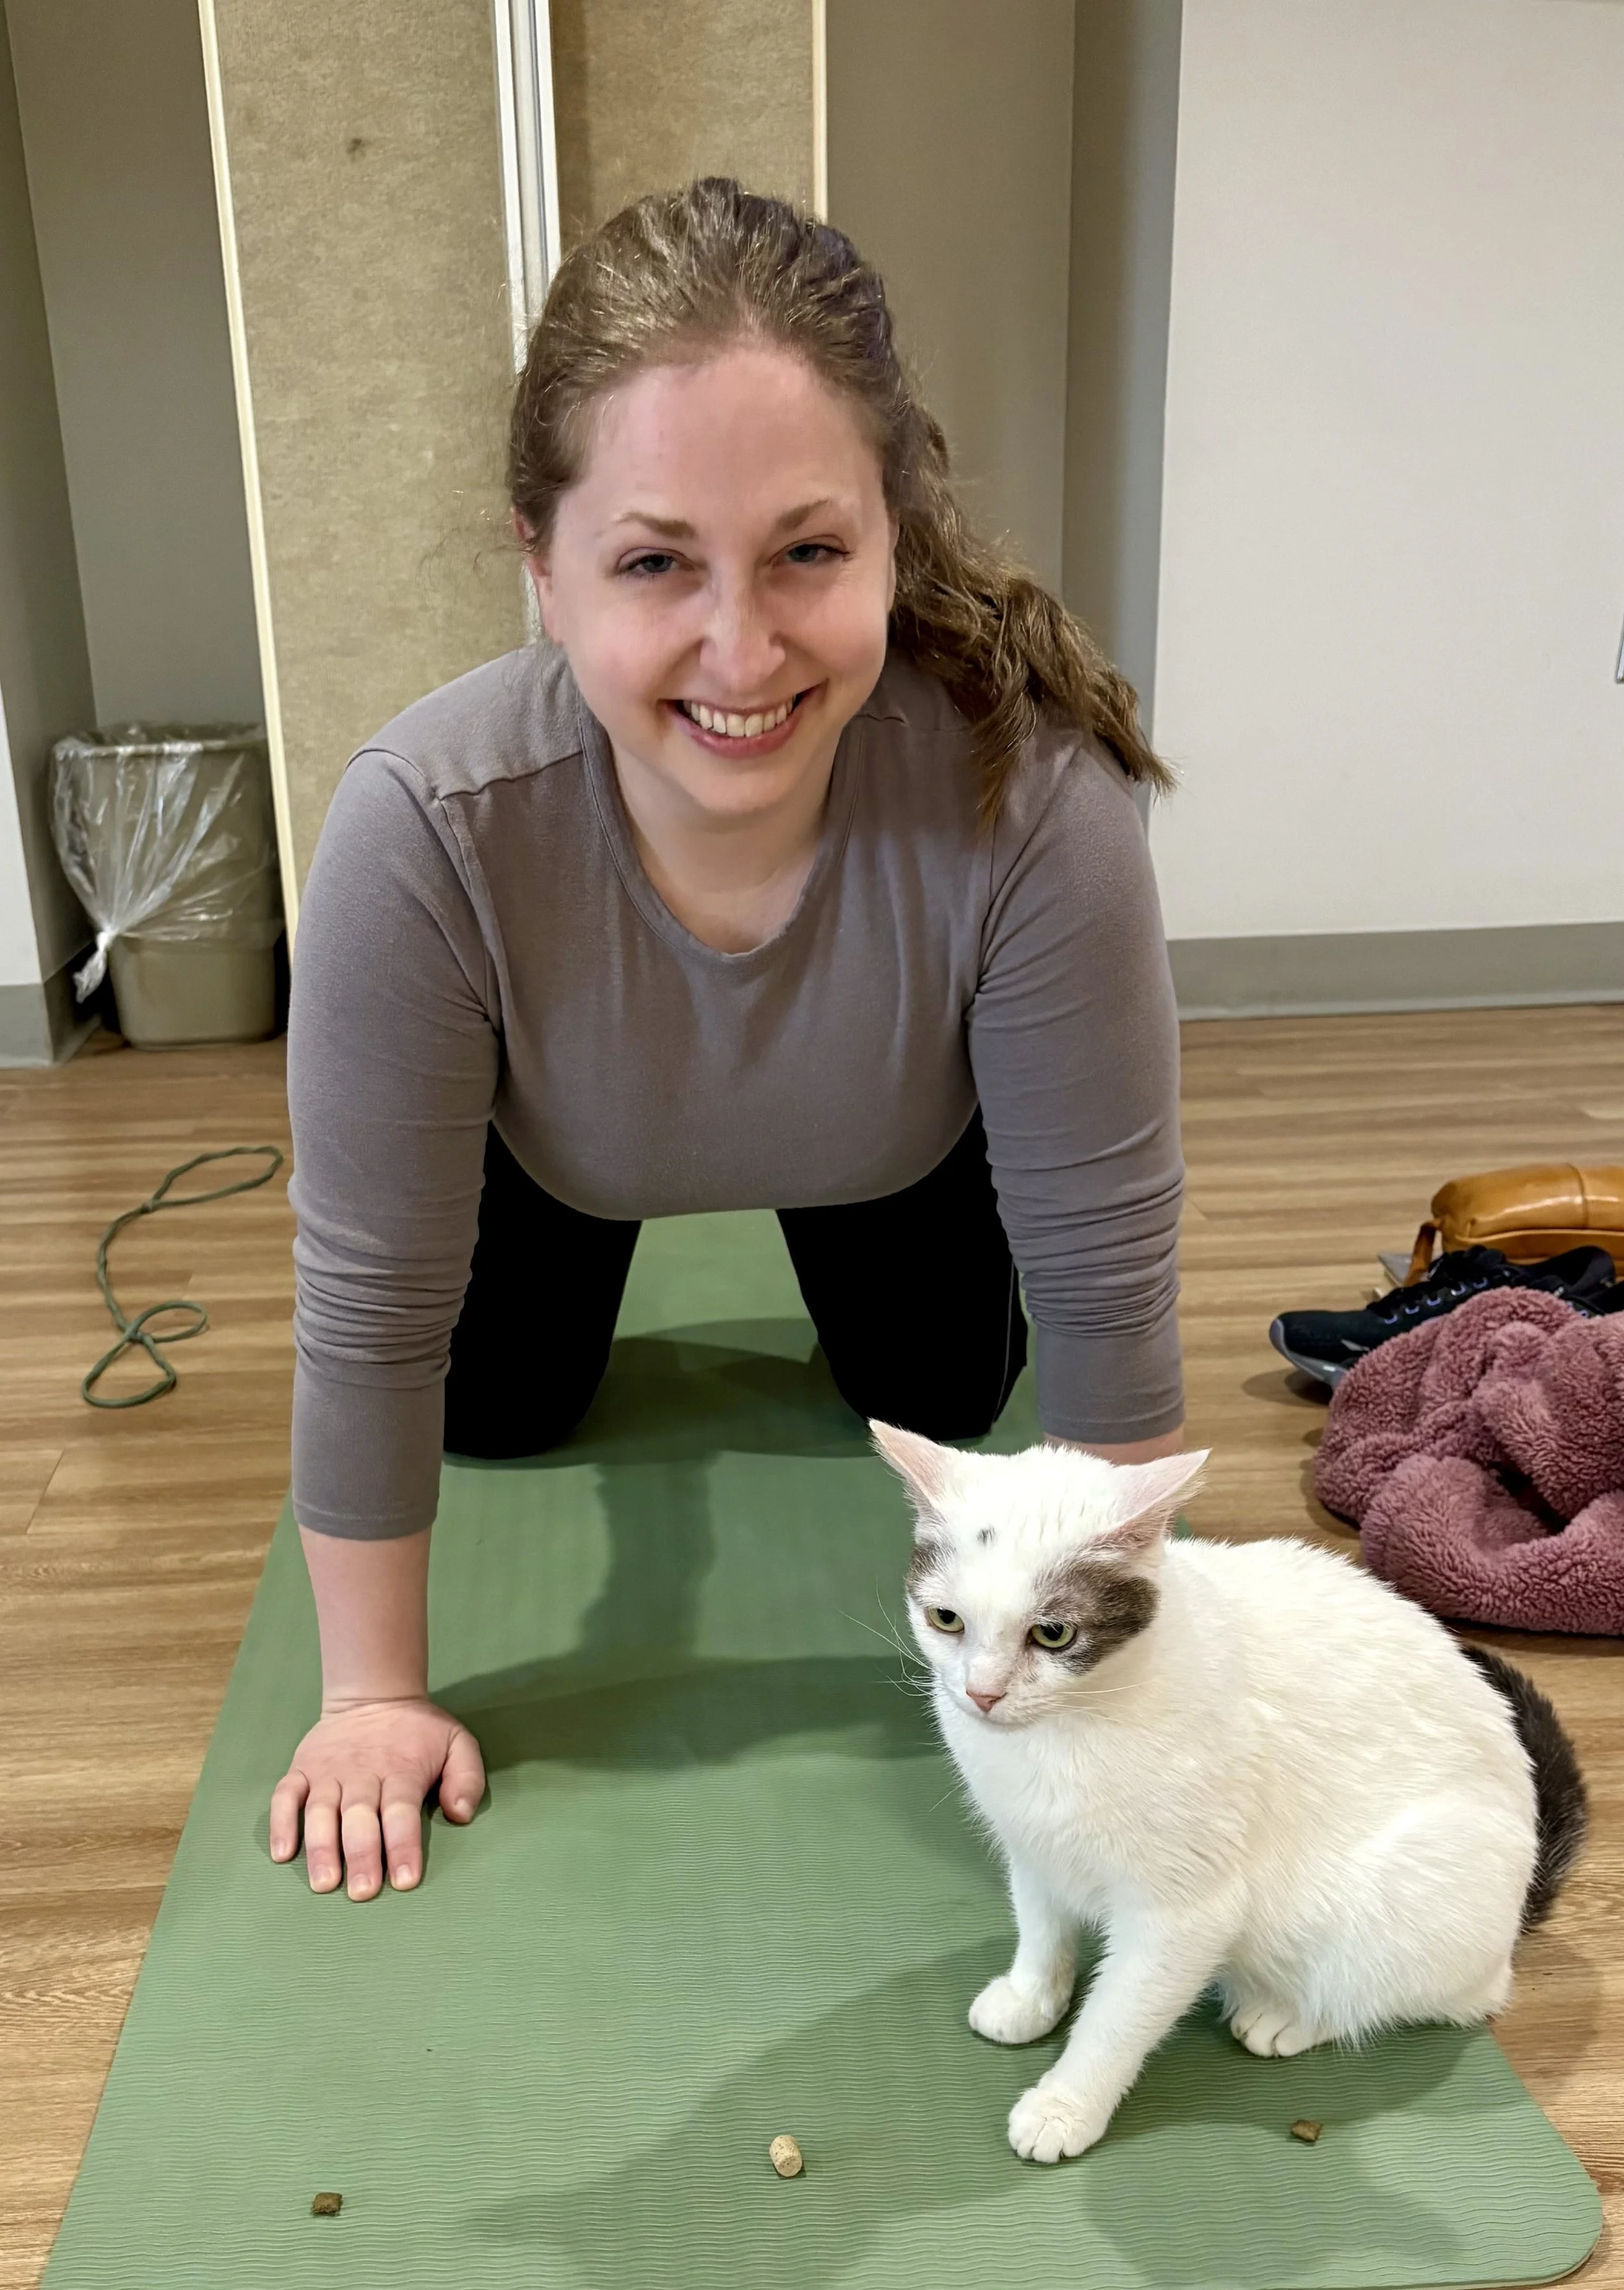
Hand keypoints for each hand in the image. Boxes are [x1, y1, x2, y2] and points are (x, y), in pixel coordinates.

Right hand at [269, 1697, 484, 1899]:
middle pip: (359, 1818)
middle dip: (361, 1855)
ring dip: (321, 1847)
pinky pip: (285, 1796)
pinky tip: (282, 1853)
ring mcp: (328, 1772)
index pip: (401, 1812)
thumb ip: (466, 1778)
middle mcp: (361, 1774)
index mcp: (401, 1771)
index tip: (403, 1881)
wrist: (374, 1694)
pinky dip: (281, 1823)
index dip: (402, 1845)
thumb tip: (460, 1813)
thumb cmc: (418, 1731)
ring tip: (324, 1882)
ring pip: (320, 1811)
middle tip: (362, 1892)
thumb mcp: (457, 1742)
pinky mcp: (301, 1769)